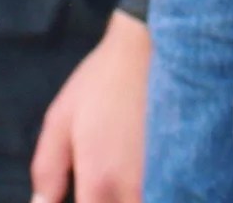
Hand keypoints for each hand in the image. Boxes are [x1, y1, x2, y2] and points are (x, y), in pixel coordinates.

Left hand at [29, 6, 149, 202]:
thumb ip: (47, 170)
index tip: (80, 191)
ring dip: (126, 196)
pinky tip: (141, 173)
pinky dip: (156, 189)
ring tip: (116, 175)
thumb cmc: (103, 81)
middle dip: (105, 200)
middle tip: (97, 182)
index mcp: (99, 182)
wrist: (153, 45)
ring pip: (144, 202)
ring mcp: (165, 182)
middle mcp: (135, 191)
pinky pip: (166, 191)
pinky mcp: (184, 171)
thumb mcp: (60, 119)